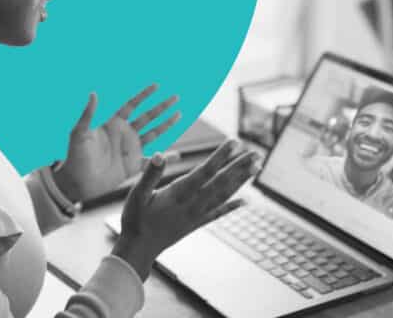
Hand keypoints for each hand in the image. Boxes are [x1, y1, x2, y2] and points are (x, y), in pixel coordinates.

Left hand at [53, 85, 180, 202]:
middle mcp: (124, 134)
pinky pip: (152, 161)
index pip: (132, 105)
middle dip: (162, 107)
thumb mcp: (79, 133)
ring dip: (166, 124)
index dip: (144, 95)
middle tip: (176, 97)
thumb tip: (93, 93)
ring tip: (179, 114)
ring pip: (154, 133)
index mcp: (113, 124)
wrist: (77, 182)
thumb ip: (88, 114)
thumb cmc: (75, 156)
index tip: (157, 85)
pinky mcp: (133, 166)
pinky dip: (164, 159)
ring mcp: (130, 149)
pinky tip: (177, 155)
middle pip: (148, 116)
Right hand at [112, 139, 260, 279]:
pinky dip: (233, 206)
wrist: (139, 250)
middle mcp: (193, 204)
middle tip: (257, 154)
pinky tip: (245, 201)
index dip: (221, 156)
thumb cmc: (135, 220)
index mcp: (179, 194)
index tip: (235, 142)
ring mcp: (197, 215)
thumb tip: (159, 155)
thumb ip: (149, 175)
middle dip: (239, 166)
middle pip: (221, 182)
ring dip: (241, 181)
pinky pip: (219, 213)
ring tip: (256, 168)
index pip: (204, 171)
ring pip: (224, 195)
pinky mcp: (196, 223)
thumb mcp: (136, 195)